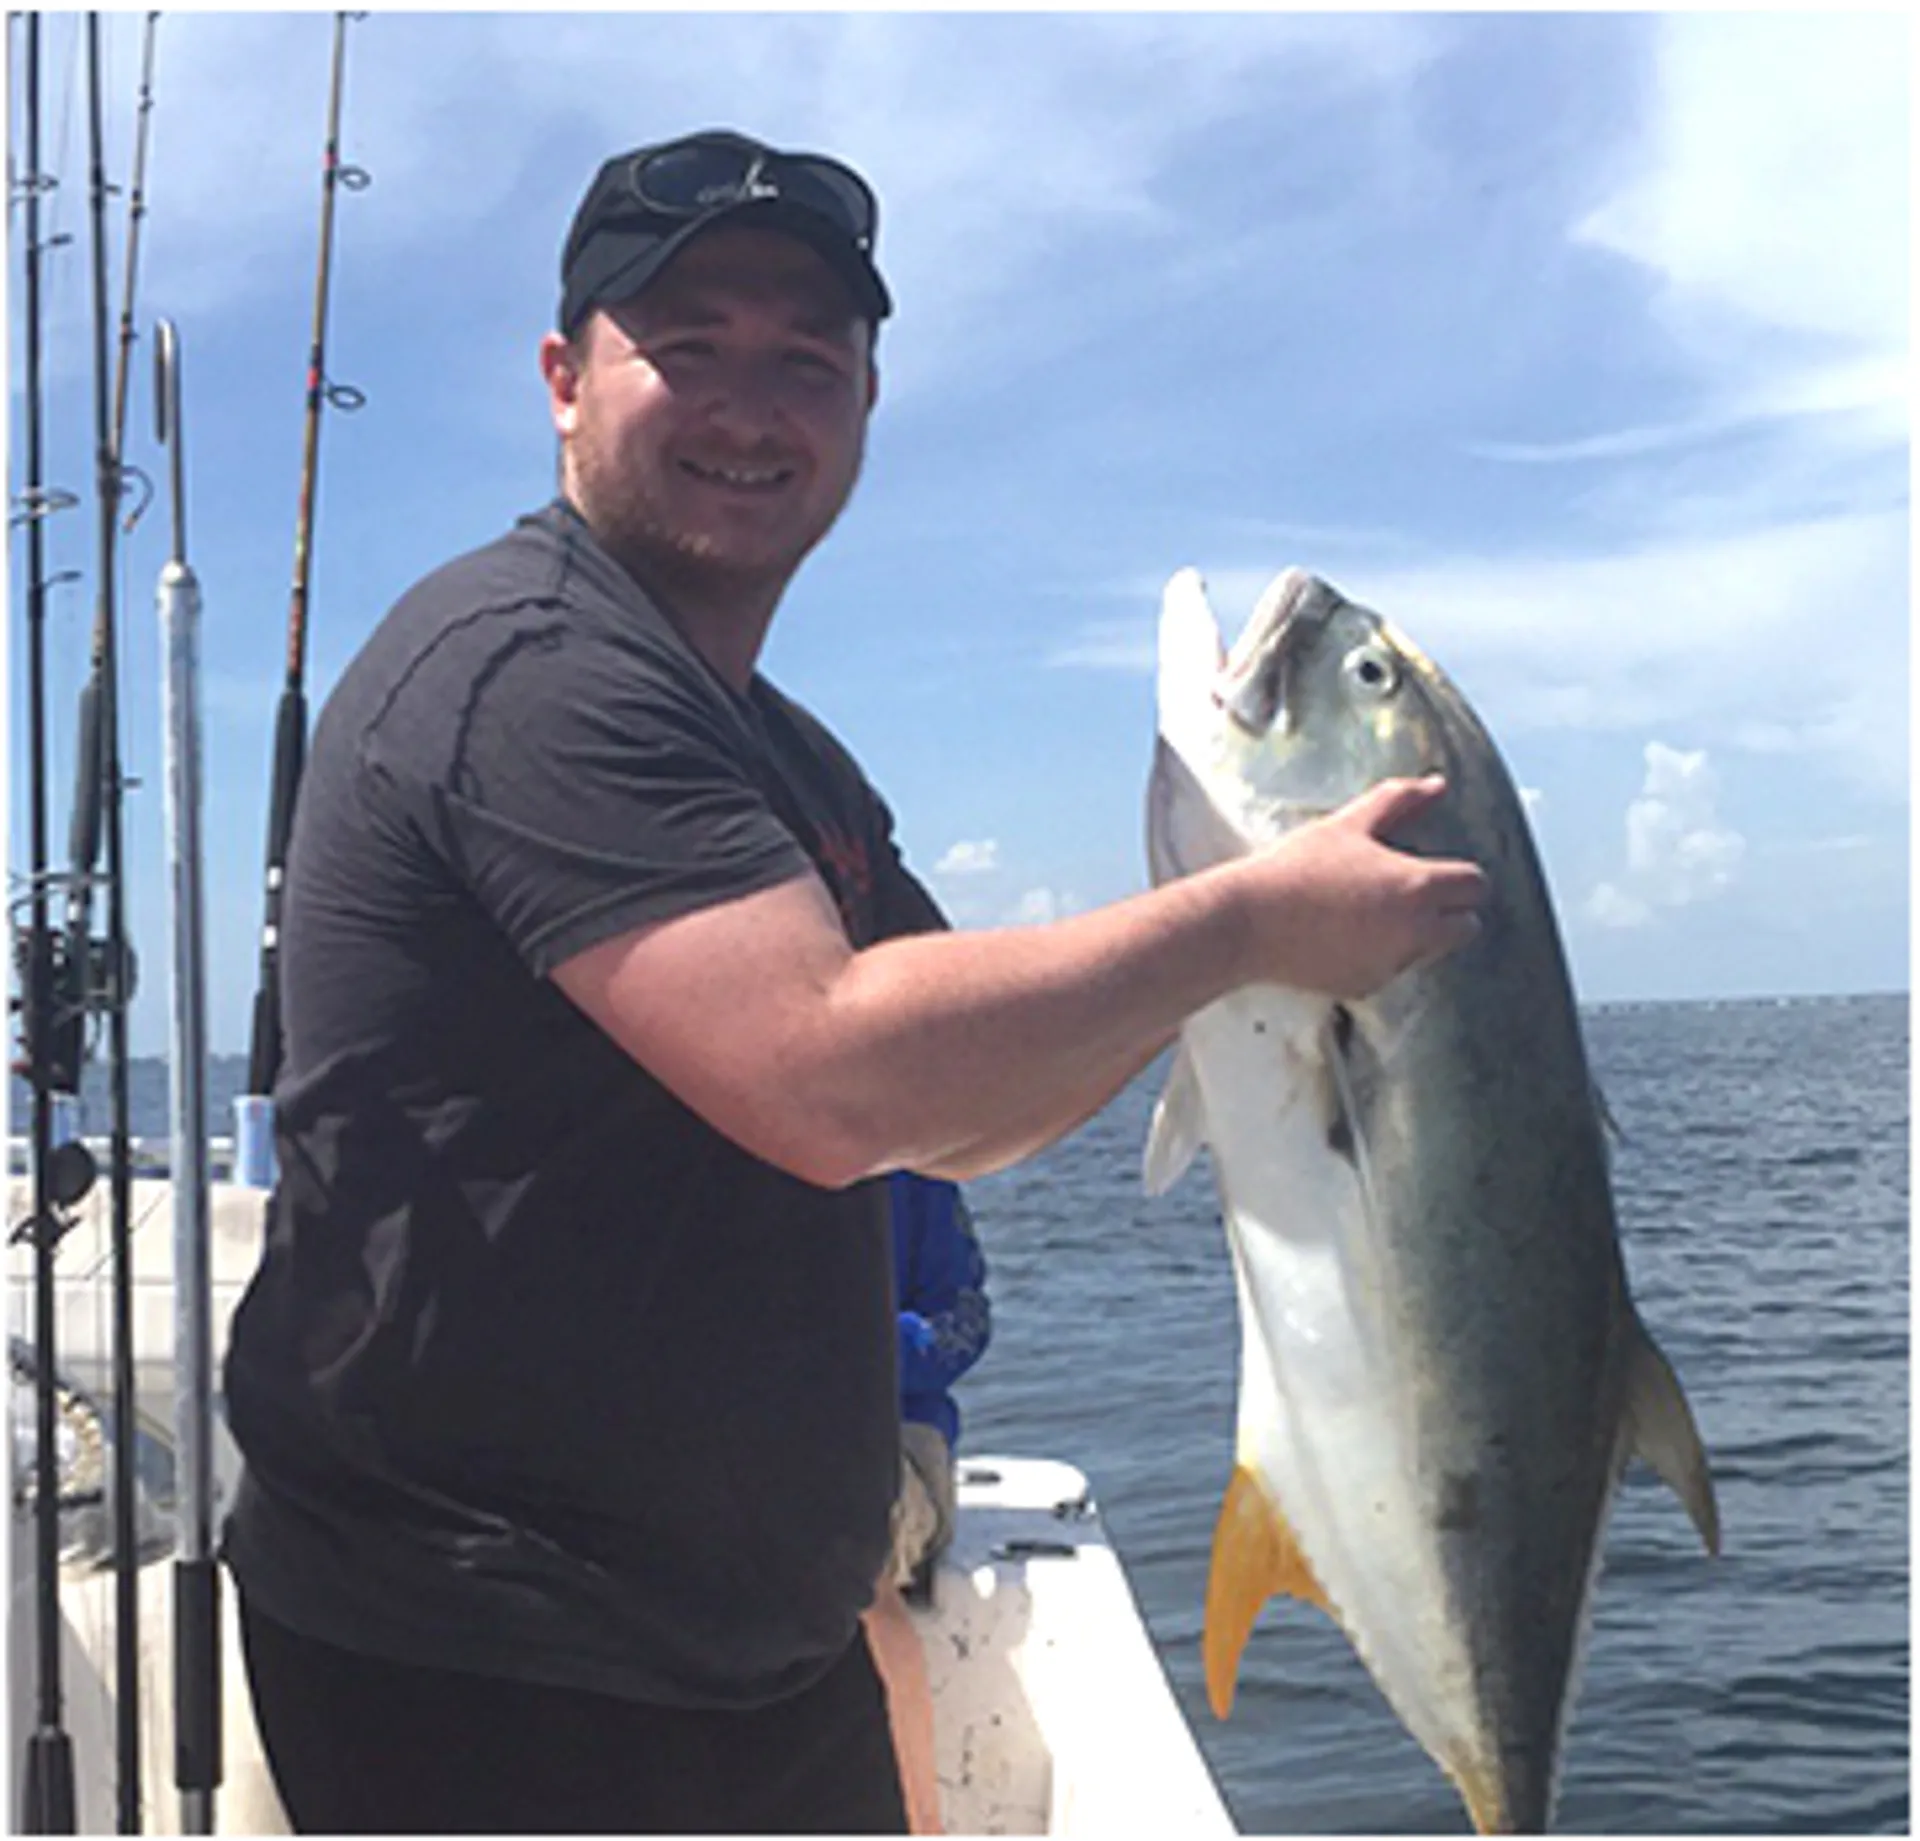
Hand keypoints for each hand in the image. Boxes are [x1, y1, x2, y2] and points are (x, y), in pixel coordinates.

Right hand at [1233, 775, 1486, 998]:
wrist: (1249, 922)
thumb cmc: (1298, 865)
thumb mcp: (1349, 824)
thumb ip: (1400, 801)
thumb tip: (1438, 783)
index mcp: (1417, 887)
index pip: (1475, 886)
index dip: (1461, 876)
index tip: (1436, 870)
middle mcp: (1415, 932)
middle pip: (1466, 926)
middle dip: (1450, 911)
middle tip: (1411, 893)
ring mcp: (1392, 964)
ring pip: (1429, 950)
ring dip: (1416, 934)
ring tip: (1368, 912)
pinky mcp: (1367, 987)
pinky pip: (1391, 969)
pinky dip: (1379, 955)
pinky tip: (1342, 936)